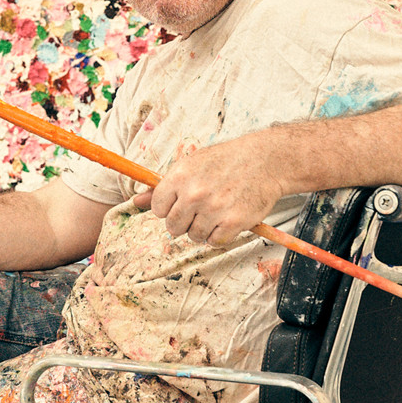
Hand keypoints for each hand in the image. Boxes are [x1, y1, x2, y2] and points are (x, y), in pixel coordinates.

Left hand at [130, 131, 289, 245]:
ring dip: (203, 229)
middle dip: (184, 222)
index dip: (169, 208)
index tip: (182, 202)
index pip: (158, 209)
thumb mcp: (191, 164)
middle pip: (173, 227)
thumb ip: (163, 186)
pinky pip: (215, 241)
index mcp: (180, 176)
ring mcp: (213, 209)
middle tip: (201, 209)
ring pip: (194, 237)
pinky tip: (228, 219)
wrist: (265, 160)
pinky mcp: (233, 222)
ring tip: (216, 212)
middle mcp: (194, 193)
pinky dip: (220, 235)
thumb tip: (136, 202)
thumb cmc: (226, 161)